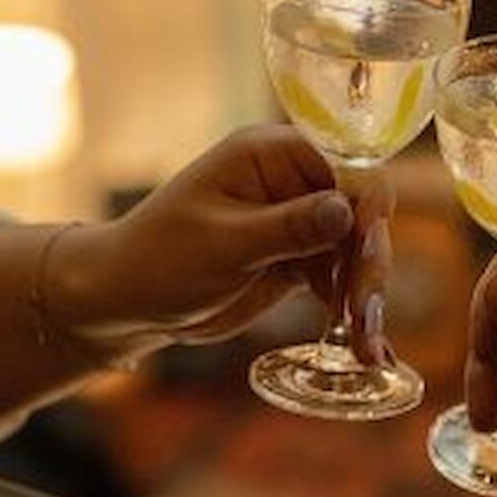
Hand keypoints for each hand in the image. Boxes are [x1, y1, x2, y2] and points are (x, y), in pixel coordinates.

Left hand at [51, 125, 392, 363]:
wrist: (126, 301)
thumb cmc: (161, 259)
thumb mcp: (225, 244)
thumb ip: (289, 226)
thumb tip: (348, 209)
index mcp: (269, 154)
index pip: (343, 162)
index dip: (366, 202)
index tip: (370, 245)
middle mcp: (290, 180)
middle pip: (357, 208)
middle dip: (368, 259)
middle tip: (365, 311)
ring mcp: (296, 220)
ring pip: (355, 246)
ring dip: (364, 291)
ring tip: (366, 342)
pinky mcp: (296, 258)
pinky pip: (338, 275)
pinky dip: (350, 305)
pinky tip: (361, 342)